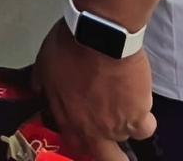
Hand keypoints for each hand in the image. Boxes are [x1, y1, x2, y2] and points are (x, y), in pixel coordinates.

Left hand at [33, 20, 155, 160]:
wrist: (100, 35)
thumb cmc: (68, 46)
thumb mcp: (44, 62)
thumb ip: (41, 82)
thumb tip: (37, 89)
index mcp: (68, 119)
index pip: (75, 146)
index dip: (83, 142)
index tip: (87, 133)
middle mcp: (93, 131)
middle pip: (107, 158)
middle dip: (111, 155)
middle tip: (114, 145)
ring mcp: (116, 126)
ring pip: (126, 136)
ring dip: (125, 123)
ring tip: (125, 102)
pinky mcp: (138, 116)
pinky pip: (145, 127)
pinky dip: (144, 117)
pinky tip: (140, 101)